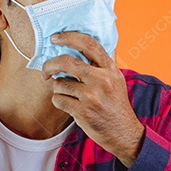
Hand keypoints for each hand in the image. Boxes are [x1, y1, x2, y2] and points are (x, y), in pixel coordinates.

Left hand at [41, 31, 144, 166]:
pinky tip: (68, 104)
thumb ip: (105, 62)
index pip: (88, 44)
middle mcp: (101, 80)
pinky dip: (58, 101)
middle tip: (46, 70)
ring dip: (58, 88)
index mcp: (109, 69)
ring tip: (68, 94)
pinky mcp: (83, 111)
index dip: (69, 37)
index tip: (56, 38)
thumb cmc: (116, 105)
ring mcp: (91, 96)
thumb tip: (98, 40)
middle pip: (66, 62)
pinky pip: (58, 99)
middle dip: (50, 64)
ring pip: (59, 83)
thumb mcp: (117, 79)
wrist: (123, 133)